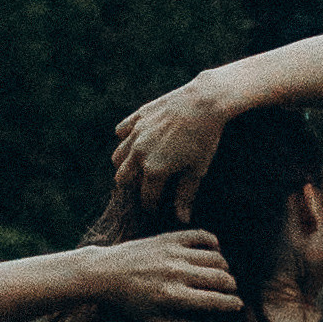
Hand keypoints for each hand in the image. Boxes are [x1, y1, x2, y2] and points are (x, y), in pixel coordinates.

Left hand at [97, 228, 242, 321]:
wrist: (105, 273)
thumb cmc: (129, 302)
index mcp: (174, 297)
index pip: (216, 300)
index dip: (232, 303)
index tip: (237, 305)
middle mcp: (177, 274)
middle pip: (221, 278)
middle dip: (231, 286)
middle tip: (229, 290)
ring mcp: (173, 253)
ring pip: (215, 257)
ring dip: (223, 267)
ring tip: (219, 274)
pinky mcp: (168, 238)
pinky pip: (201, 235)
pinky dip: (213, 241)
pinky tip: (213, 250)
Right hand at [113, 78, 227, 217]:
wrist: (204, 101)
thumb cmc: (204, 138)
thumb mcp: (197, 170)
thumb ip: (185, 196)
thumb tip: (182, 220)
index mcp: (154, 170)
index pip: (146, 197)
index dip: (151, 206)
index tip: (156, 208)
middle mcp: (139, 153)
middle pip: (122, 178)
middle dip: (131, 186)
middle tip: (145, 185)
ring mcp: (136, 134)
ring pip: (118, 156)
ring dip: (125, 164)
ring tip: (139, 165)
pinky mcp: (137, 117)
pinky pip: (121, 131)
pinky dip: (125, 138)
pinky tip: (138, 140)